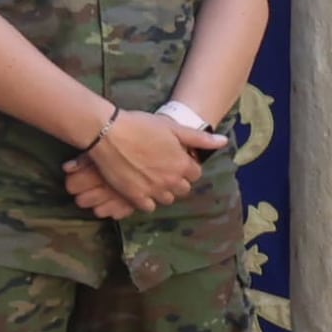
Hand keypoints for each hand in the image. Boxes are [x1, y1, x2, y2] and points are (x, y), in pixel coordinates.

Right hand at [73, 108, 201, 214]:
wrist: (107, 132)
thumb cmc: (140, 125)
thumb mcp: (173, 128)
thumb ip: (199, 138)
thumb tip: (224, 142)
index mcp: (183, 164)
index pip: (195, 174)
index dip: (186, 166)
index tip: (175, 160)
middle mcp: (171, 180)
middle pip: (183, 188)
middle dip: (176, 180)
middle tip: (162, 169)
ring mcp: (153, 190)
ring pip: (167, 198)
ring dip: (163, 191)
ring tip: (151, 178)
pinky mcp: (134, 196)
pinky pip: (148, 207)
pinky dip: (147, 200)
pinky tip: (140, 188)